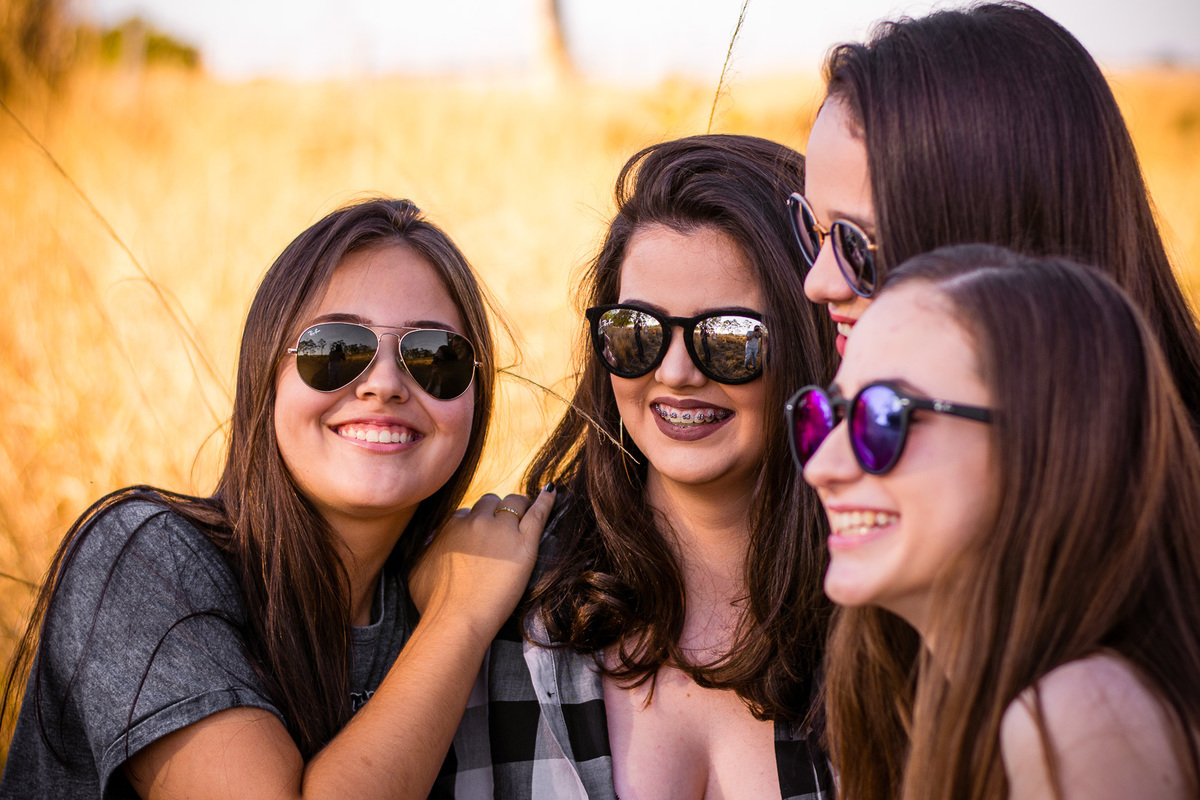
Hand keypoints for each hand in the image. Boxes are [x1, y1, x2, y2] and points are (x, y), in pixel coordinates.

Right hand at [408, 484, 554, 639]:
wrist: (457, 619)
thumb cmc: (435, 604)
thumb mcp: (417, 571)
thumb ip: (427, 551)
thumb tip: (433, 543)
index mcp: (452, 526)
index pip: (467, 513)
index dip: (475, 523)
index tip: (480, 536)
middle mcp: (476, 521)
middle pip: (491, 503)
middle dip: (496, 511)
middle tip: (502, 529)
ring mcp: (502, 530)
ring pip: (514, 502)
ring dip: (519, 507)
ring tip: (526, 514)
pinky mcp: (525, 543)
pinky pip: (538, 513)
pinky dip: (546, 500)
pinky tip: (551, 491)